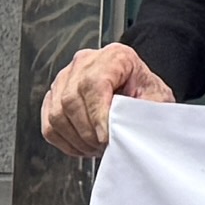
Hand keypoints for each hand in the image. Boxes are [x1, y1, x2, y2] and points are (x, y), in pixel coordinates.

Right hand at [38, 40, 170, 159]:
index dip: (97, 115)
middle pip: (70, 99)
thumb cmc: (148, 93)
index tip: (106, 137)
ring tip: (96, 147)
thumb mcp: (156, 99)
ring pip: (57, 114)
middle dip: (87, 131)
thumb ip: (139, 111)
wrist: (140, 90)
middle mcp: (85, 62)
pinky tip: (83, 146)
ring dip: (76, 139)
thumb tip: (119, 130)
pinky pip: (49, 124)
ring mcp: (66, 77)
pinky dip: (65, 141)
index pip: (93, 84)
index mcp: (114, 56)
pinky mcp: (55, 95)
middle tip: (103, 146)